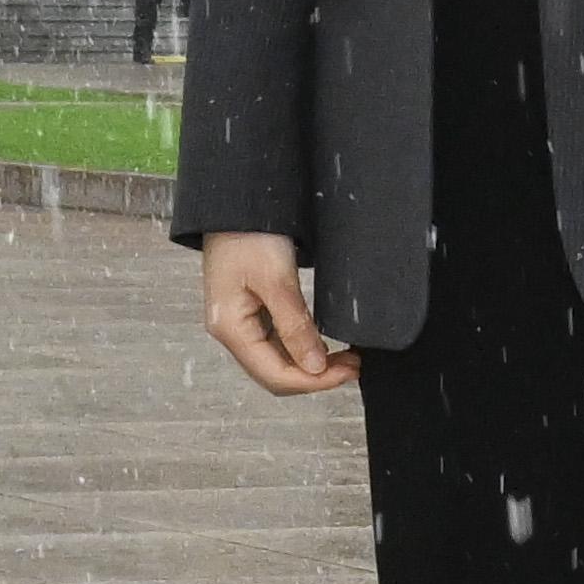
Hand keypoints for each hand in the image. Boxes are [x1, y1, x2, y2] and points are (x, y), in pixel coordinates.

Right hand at [201, 227, 354, 397]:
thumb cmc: (249, 234)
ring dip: (310, 364)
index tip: (347, 372)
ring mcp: (240, 321)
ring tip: (345, 358)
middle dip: (314, 376)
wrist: (237, 201)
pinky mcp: (250, 309)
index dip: (314, 381)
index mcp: (231, 328)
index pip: (275, 375)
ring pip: (277, 360)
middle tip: (352, 367)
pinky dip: (300, 347)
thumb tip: (315, 368)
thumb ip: (295, 327)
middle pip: (274, 373)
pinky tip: (321, 344)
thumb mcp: (277, 280)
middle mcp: (231, 331)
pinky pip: (276, 342)